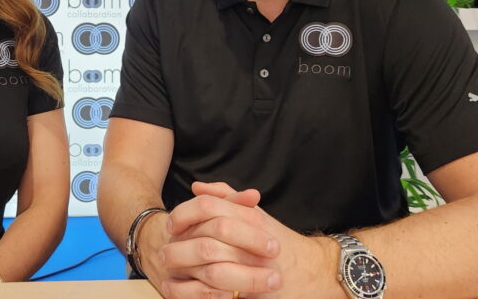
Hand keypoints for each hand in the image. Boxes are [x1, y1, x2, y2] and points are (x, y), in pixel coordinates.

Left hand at [158, 182, 334, 298]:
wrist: (314, 272)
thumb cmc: (279, 241)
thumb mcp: (255, 215)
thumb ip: (227, 198)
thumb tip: (197, 188)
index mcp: (250, 219)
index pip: (208, 211)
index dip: (183, 217)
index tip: (170, 225)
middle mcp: (252, 244)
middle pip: (206, 245)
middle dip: (180, 252)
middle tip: (163, 254)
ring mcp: (254, 270)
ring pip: (212, 274)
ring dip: (188, 276)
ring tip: (168, 276)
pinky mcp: (255, 293)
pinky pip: (219, 297)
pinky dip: (197, 296)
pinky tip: (182, 293)